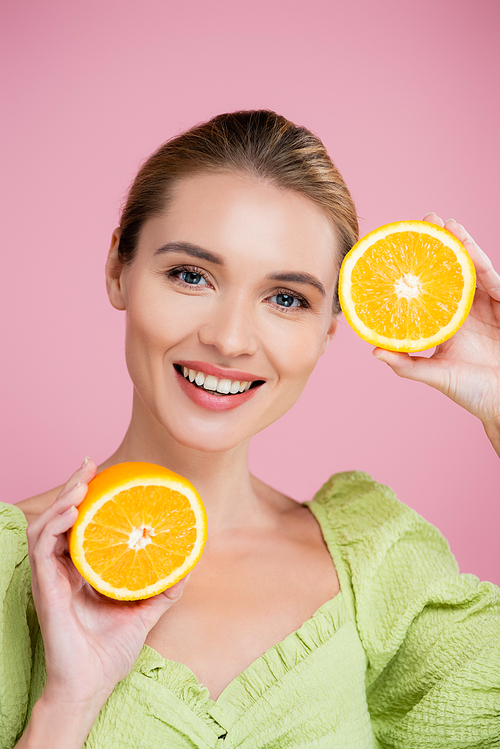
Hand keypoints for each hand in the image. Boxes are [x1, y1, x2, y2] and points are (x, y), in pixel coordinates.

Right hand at [27, 459, 188, 713]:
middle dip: (71, 488)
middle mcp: (61, 571)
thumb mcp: (144, 612)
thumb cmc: (110, 652)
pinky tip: (72, 510)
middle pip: (60, 519)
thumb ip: (162, 589)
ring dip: (63, 500)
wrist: (92, 685)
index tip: (97, 475)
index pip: (76, 527)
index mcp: (79, 573)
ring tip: (81, 482)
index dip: (82, 499)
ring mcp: (50, 579)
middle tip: (88, 465)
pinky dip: (55, 525)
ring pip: (46, 527)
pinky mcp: (44, 588)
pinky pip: (42, 548)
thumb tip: (189, 565)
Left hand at [373, 213, 499, 452]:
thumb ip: (407, 365)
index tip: (403, 248)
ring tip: (445, 223)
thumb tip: (374, 351)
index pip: (432, 289)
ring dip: (460, 244)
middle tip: (425, 221)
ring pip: (472, 269)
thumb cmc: (475, 392)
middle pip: (453, 271)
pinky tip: (465, 246)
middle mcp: (467, 311)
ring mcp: (488, 307)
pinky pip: (492, 281)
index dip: (420, 269)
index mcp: (448, 323)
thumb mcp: (436, 375)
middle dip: (440, 246)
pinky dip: (478, 263)